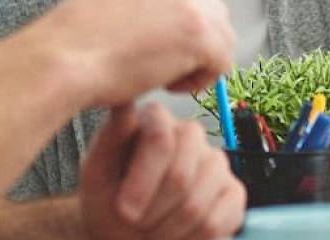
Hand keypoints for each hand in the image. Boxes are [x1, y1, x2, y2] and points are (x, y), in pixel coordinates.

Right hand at [44, 0, 234, 107]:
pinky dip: (200, 80)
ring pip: (222, 35)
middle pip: (214, 6)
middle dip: (196, 37)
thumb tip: (173, 20)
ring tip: (162, 73)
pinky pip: (222, 62)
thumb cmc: (78, 39)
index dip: (185, 16)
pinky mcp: (200, 33)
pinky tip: (167, 82)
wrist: (65, 57)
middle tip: (163, 58)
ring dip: (198, 59)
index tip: (165, 37)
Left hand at [79, 104, 244, 239]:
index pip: (161, 139)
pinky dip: (192, 239)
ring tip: (151, 232)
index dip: (143, 181)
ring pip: (197, 202)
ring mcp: (216, 161)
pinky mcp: (234, 191)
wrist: (124, 231)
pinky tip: (176, 236)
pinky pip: (220, 220)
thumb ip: (110, 138)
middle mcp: (190, 133)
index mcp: (157, 118)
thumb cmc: (107, 198)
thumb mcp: (96, 172)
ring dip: (168, 229)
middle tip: (134, 225)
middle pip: (181, 176)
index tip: (124, 212)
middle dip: (153, 211)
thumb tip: (125, 103)